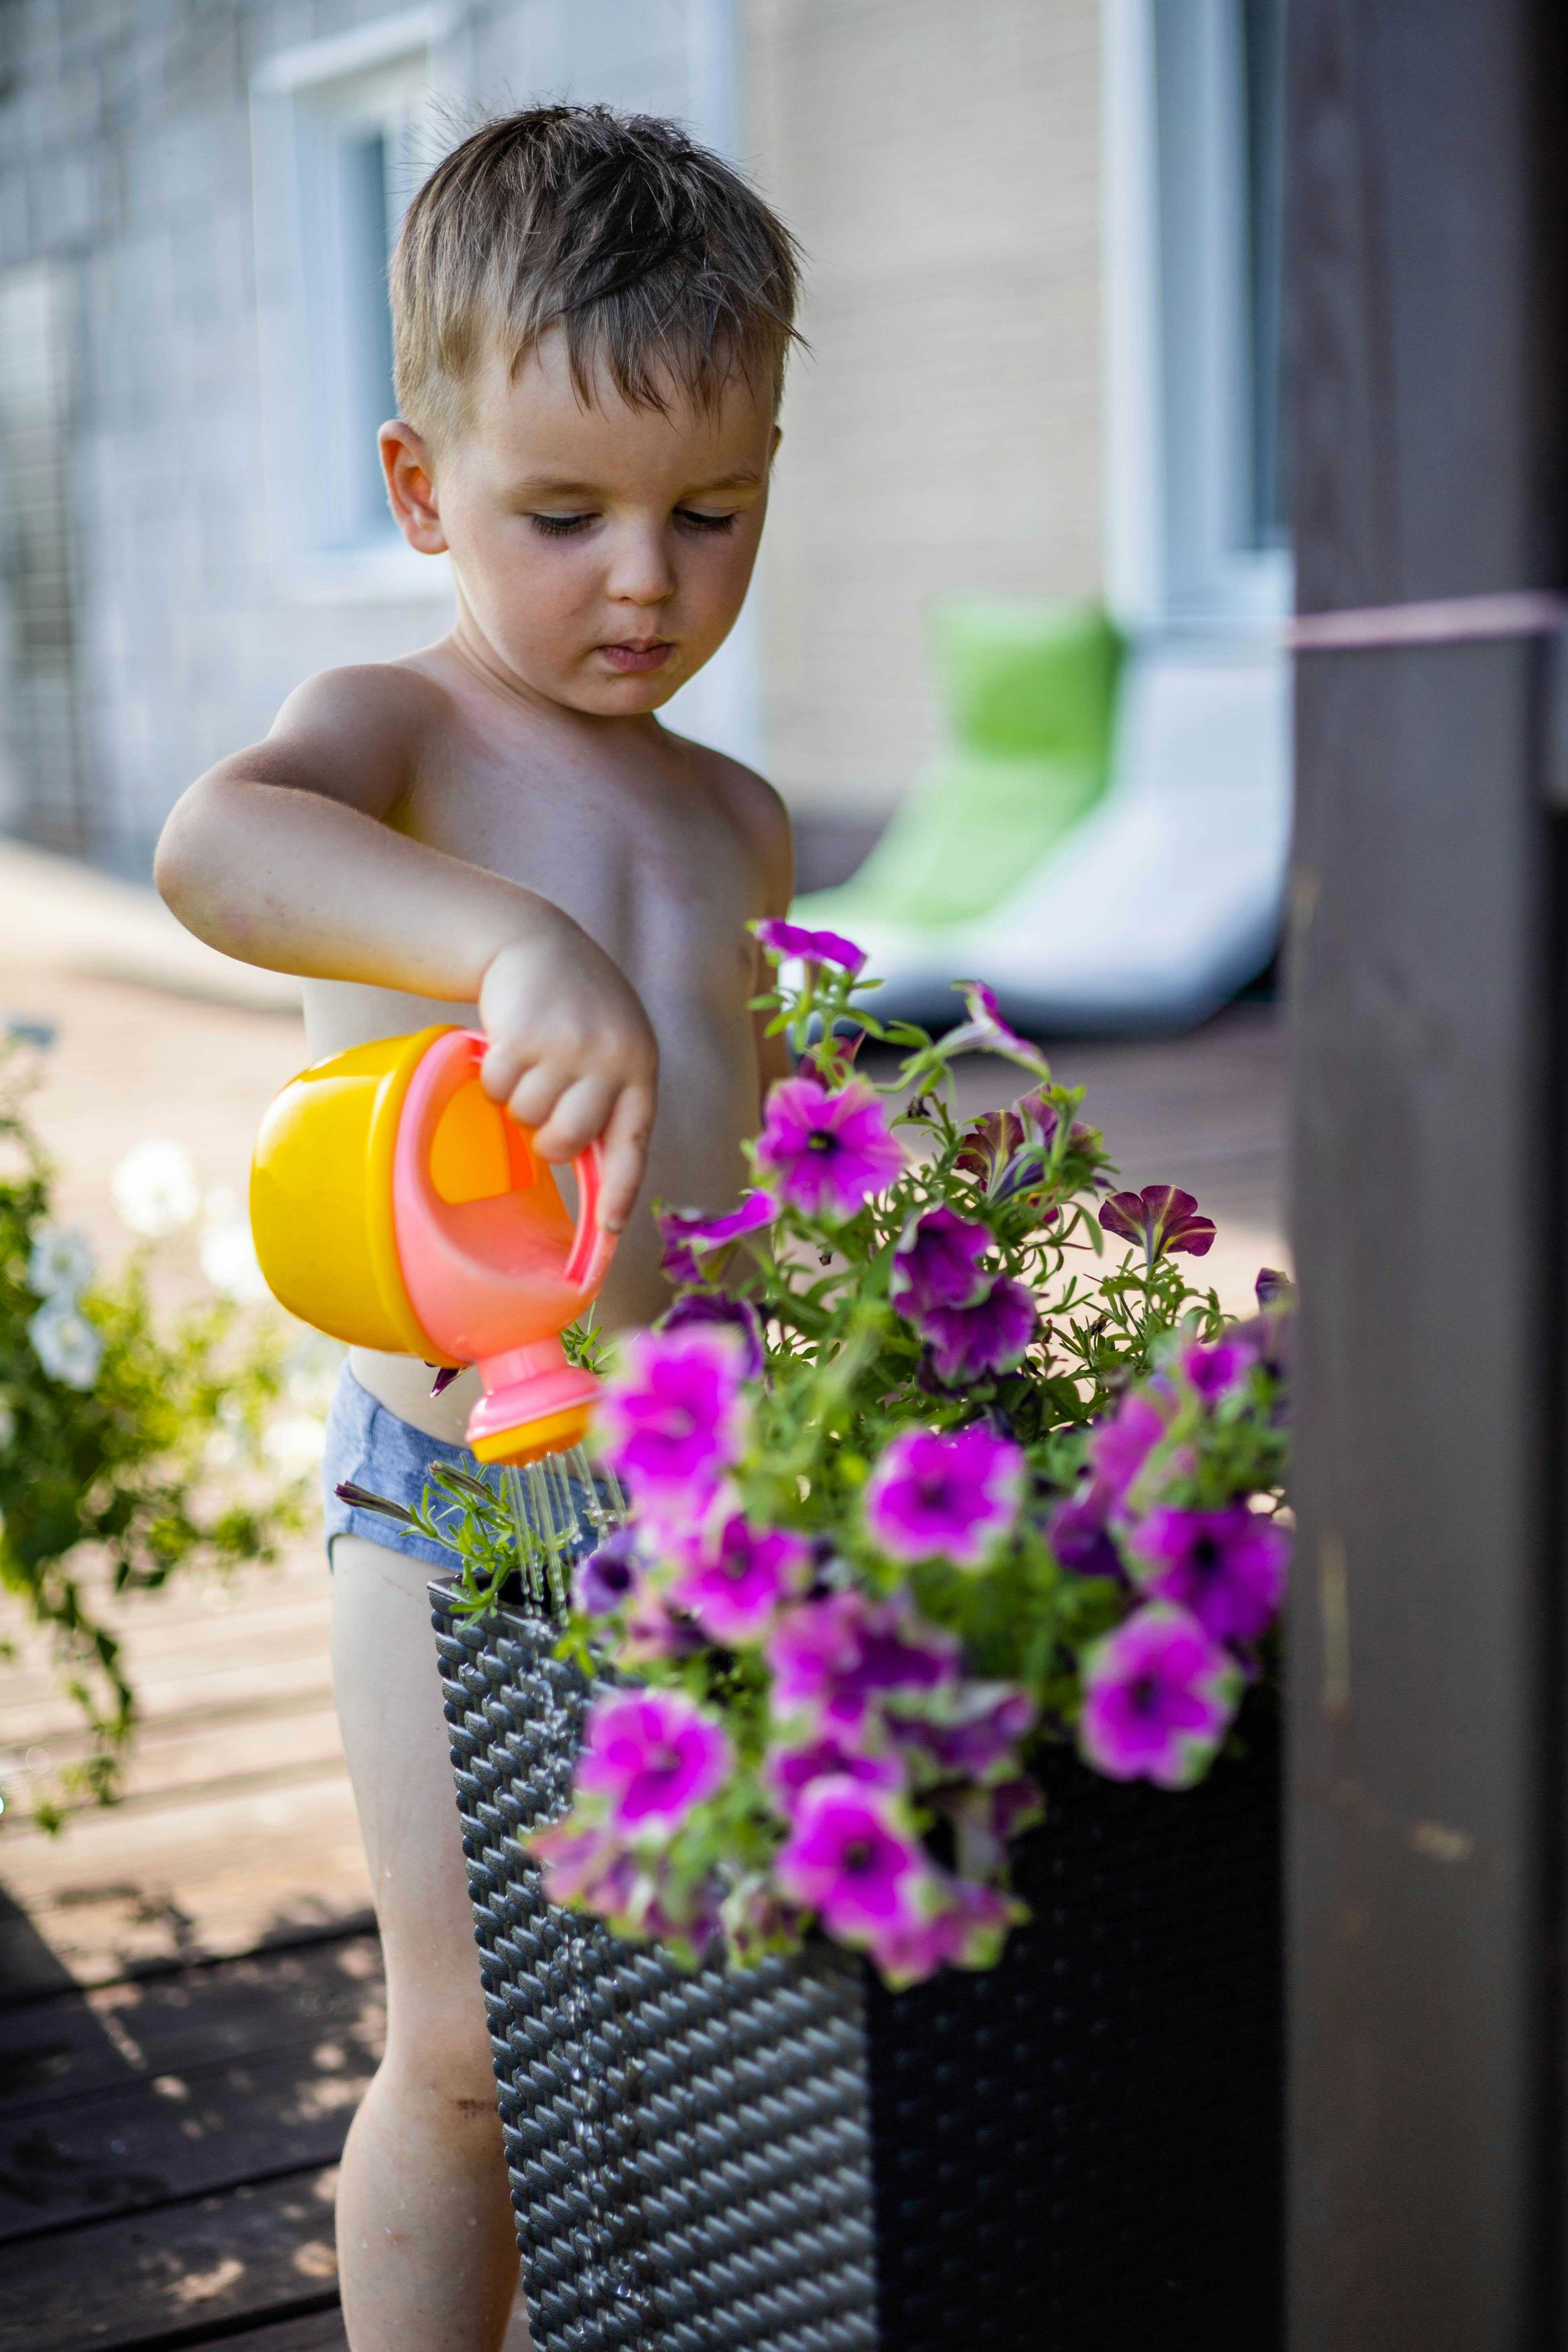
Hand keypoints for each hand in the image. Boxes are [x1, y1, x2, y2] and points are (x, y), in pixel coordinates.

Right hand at [476, 931, 657, 1233]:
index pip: (634, 1142)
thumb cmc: (576, 1008)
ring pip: (527, 1118)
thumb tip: (595, 1172)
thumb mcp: (611, 1045)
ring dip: (517, 1099)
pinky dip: (492, 1077)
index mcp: (639, 1066)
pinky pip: (497, 1090)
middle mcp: (610, 1058)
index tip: (609, 1229)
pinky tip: (506, 1044)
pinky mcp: (522, 1035)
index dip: (620, 1190)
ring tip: (530, 1058)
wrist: (535, 941)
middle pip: (567, 1142)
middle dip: (546, 1140)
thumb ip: (609, 1097)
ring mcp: (567, 1046)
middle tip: (542, 1109)